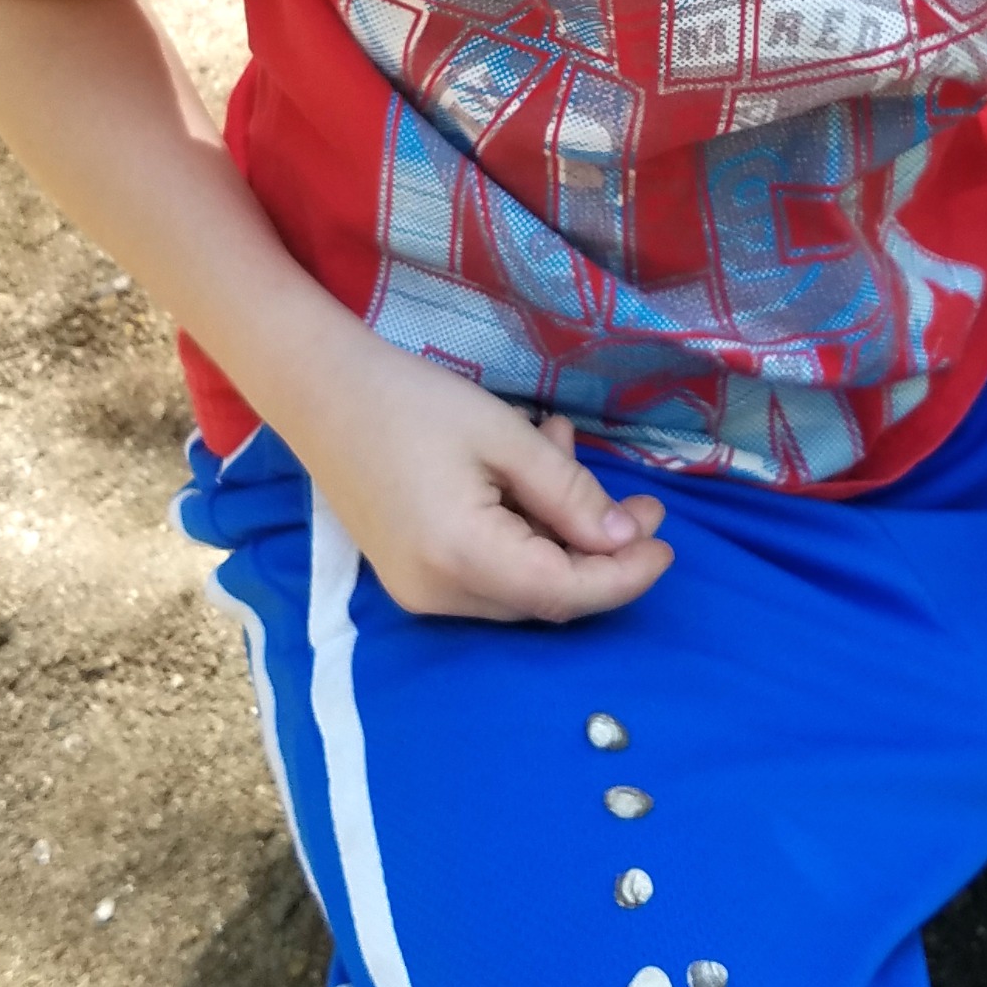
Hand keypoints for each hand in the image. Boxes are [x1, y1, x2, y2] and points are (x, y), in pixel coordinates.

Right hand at [279, 336, 672, 623]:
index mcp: (461, 558)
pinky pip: (487, 571)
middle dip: (601, 554)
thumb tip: (623, 539)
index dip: (624, 577)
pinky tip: (530, 471)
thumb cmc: (412, 402)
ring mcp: (419, 591)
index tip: (667, 546)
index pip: (564, 592)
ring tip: (569, 452)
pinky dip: (522, 533)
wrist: (319, 390)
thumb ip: (569, 494)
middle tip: (643, 505)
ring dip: (561, 533)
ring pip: (520, 584)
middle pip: (545, 596)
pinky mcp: (411, 575)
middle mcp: (438, 594)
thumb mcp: (505, 437)